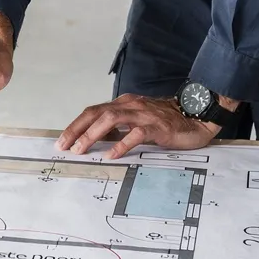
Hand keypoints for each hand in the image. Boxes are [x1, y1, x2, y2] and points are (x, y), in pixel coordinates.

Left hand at [55, 93, 223, 158]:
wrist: (197, 116)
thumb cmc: (166, 121)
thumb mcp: (137, 122)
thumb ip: (118, 128)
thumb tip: (94, 141)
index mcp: (124, 104)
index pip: (93, 111)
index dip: (75, 125)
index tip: (62, 141)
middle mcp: (131, 106)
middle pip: (97, 113)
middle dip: (77, 129)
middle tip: (64, 146)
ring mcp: (143, 115)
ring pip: (111, 119)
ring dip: (92, 135)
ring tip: (80, 149)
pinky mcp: (157, 127)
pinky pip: (136, 134)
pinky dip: (121, 144)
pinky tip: (112, 154)